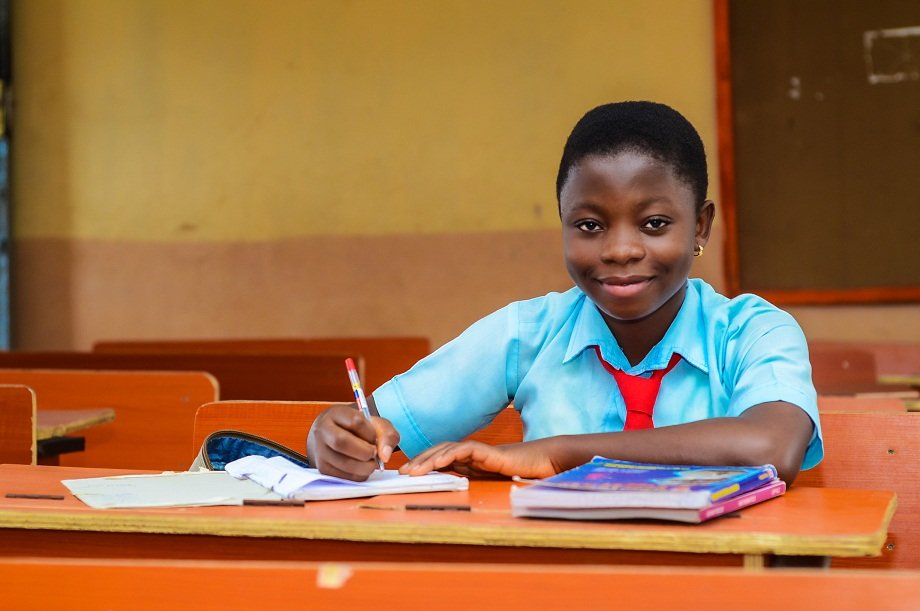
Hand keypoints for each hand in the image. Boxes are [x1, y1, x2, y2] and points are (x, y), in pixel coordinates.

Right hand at [307, 403, 399, 480]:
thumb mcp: (375, 424)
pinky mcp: (322, 468)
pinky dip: (357, 476)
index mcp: (336, 413)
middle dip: (365, 452)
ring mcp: (320, 450)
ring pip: (342, 462)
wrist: (337, 436)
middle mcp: (322, 430)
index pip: (355, 421)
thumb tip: (385, 456)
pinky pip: (342, 476)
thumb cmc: (359, 430)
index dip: (370, 433)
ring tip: (370, 463)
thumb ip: (387, 435)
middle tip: (374, 454)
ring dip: (364, 467)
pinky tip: (361, 468)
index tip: (375, 438)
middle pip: (342, 442)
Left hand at [399, 440, 557, 479]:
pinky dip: (450, 455)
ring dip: (428, 459)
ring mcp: (479, 450)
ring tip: (414, 470)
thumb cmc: (519, 472)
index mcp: (469, 459)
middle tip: (402, 472)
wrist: (542, 462)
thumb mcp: (489, 480)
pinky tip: (438, 463)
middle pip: (439, 451)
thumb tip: (452, 487)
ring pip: (447, 449)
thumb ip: (473, 479)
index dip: (423, 463)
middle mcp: (471, 452)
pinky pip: (465, 450)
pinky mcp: (488, 451)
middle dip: (419, 460)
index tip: (407, 473)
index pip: (440, 457)